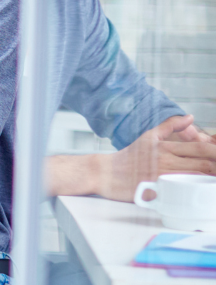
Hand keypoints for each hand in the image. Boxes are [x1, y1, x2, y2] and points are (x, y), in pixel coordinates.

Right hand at [99, 115, 215, 200]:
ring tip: (214, 181)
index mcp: (165, 147)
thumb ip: (170, 126)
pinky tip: (201, 192)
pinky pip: (183, 193)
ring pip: (197, 179)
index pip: (200, 148)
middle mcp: (166, 161)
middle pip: (203, 165)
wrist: (105, 173)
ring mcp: (163, 178)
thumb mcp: (148, 137)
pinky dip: (195, 192)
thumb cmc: (127, 157)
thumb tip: (190, 117)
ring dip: (211, 180)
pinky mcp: (158, 193)